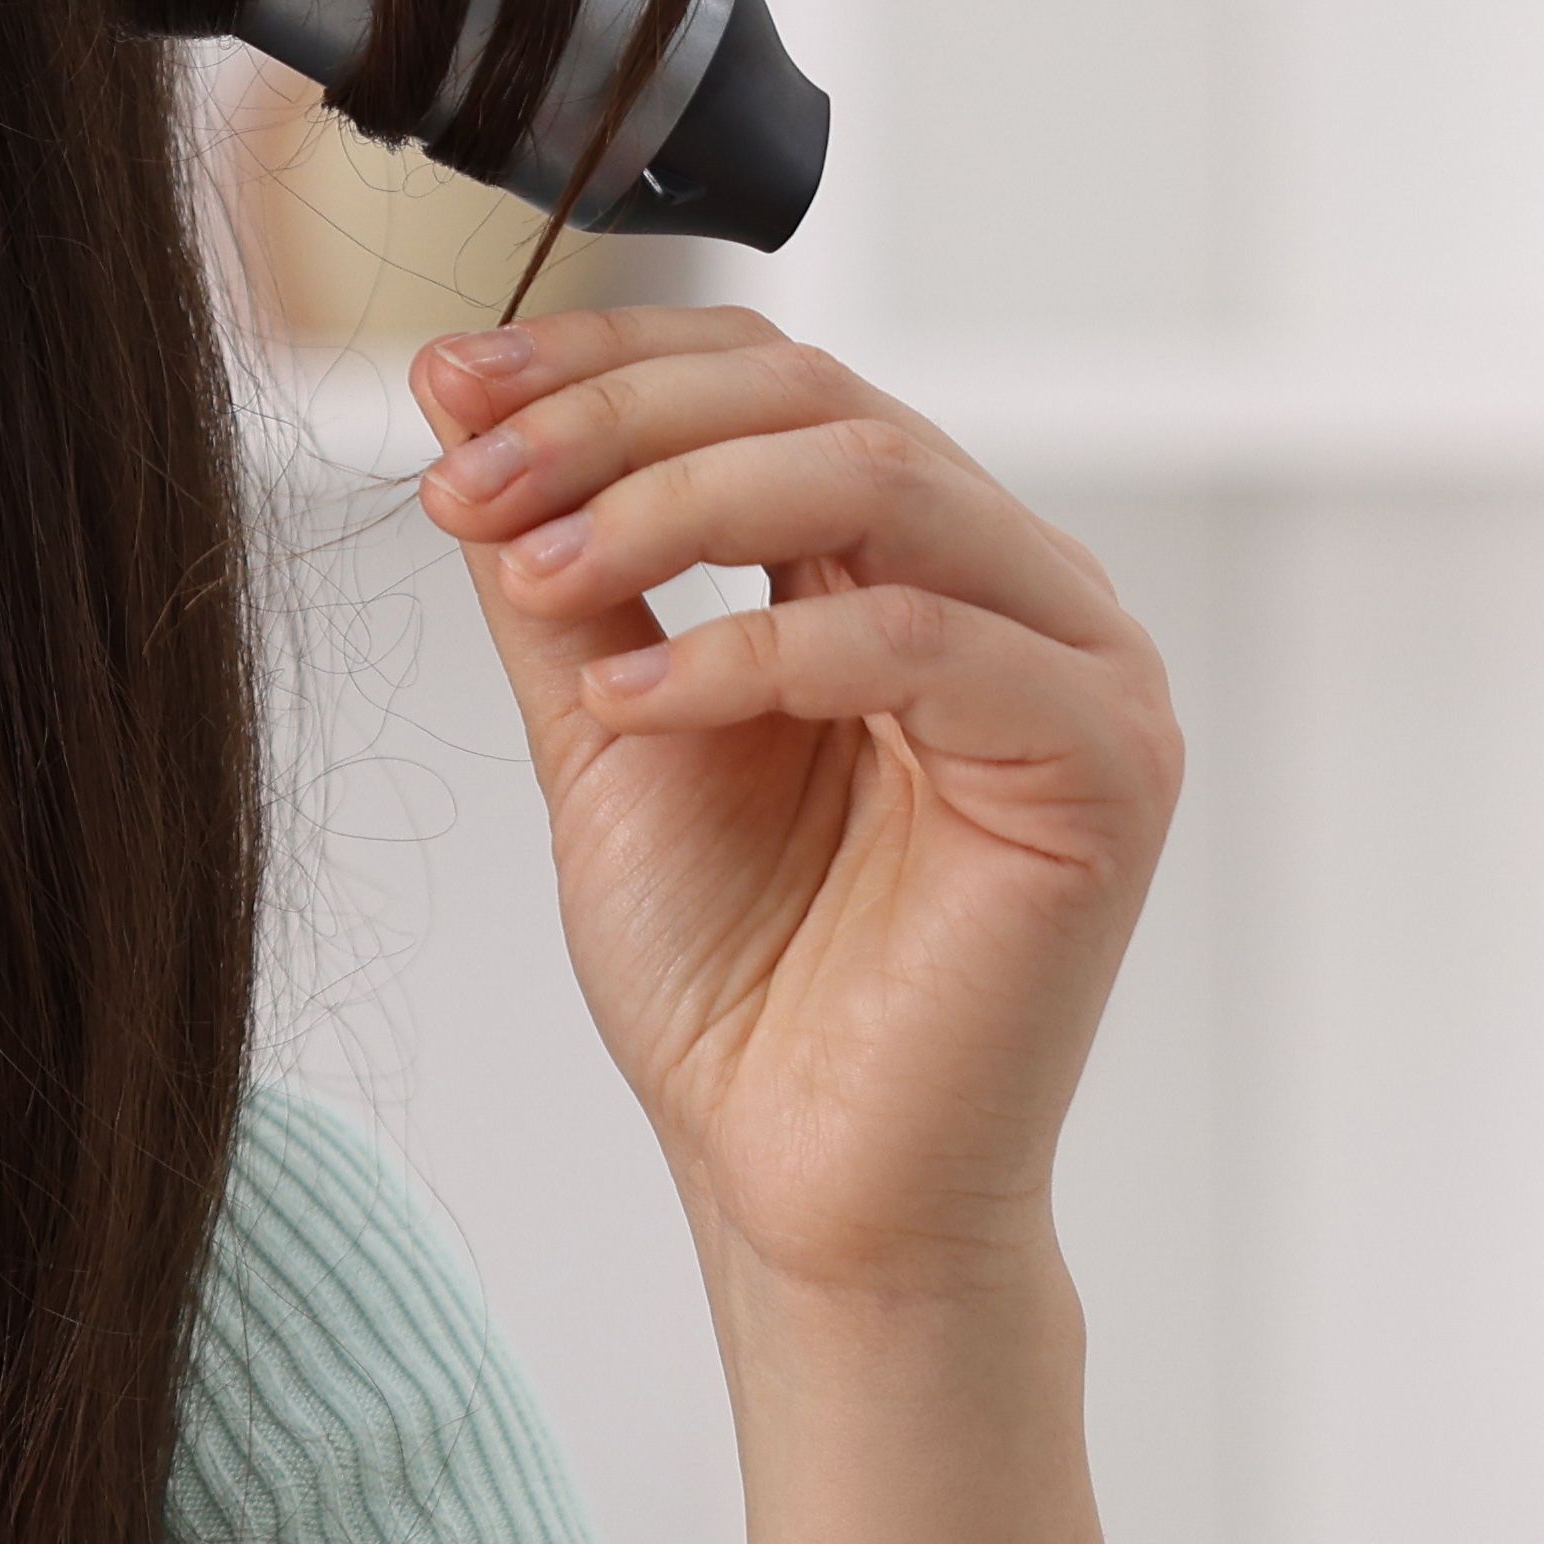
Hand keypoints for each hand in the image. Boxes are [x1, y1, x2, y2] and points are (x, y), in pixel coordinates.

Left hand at [406, 308, 1182, 1315]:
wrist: (797, 1182)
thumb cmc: (728, 976)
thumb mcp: (608, 725)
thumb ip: (563, 570)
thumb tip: (456, 402)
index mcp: (916, 563)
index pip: (773, 382)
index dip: (605, 362)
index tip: (442, 385)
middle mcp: (1017, 591)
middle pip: (822, 403)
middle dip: (616, 423)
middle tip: (464, 478)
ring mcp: (1079, 669)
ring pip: (878, 481)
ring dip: (670, 504)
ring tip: (528, 565)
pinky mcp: (1101, 763)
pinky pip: (917, 641)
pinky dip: (751, 652)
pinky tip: (631, 697)